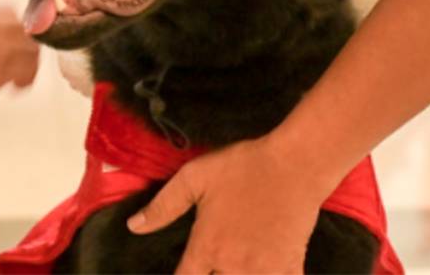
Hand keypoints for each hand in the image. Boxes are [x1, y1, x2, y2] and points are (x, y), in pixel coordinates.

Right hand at [0, 4, 38, 111]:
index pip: (11, 11)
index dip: (16, 26)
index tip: (15, 36)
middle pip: (27, 28)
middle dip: (27, 43)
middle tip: (24, 57)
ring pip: (32, 49)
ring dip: (30, 61)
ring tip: (22, 75)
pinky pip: (26, 71)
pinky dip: (26, 79)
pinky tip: (17, 86)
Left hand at [127, 136, 330, 273]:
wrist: (296, 165)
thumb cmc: (244, 167)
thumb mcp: (195, 177)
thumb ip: (163, 206)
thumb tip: (134, 226)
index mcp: (208, 247)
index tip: (181, 272)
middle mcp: (233, 266)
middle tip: (211, 263)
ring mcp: (263, 270)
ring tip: (230, 269)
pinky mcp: (289, 266)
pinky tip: (266, 270)